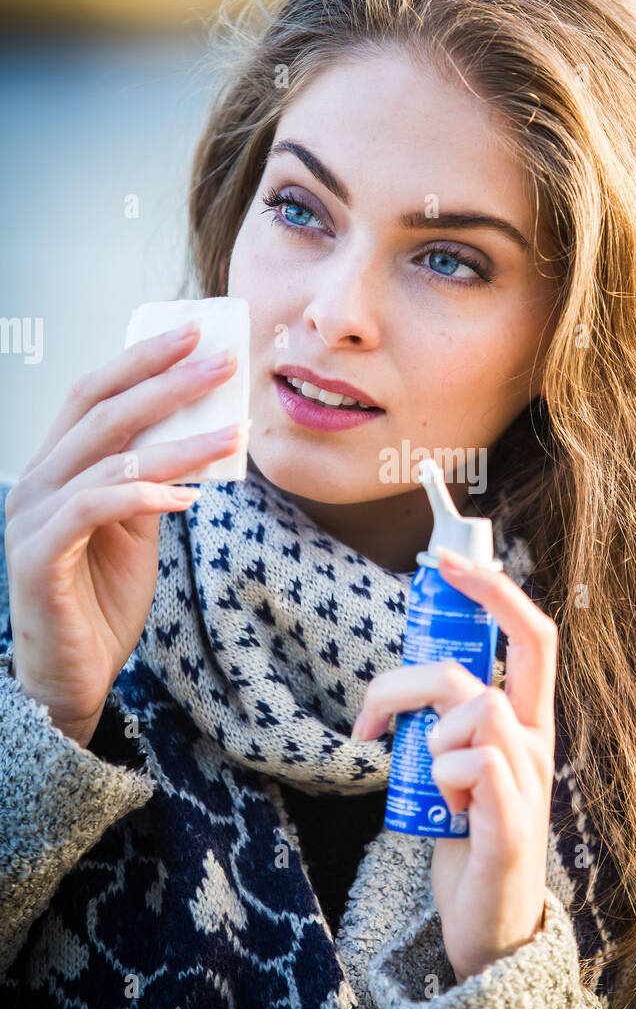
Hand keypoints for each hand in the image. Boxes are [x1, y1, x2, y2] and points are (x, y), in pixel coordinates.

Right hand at [4, 321, 244, 747]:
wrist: (74, 674)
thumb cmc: (102, 598)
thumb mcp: (137, 529)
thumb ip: (153, 480)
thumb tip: (201, 433)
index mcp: (58, 466)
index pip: (95, 393)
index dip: (142, 359)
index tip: (196, 333)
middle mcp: (37, 482)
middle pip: (101, 412)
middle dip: (168, 382)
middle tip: (223, 363)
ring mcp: (32, 518)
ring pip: (108, 459)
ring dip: (177, 443)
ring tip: (231, 432)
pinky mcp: (37, 559)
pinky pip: (91, 512)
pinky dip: (142, 497)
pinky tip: (187, 497)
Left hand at [350, 545, 556, 982]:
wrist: (488, 923)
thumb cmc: (466, 834)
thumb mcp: (457, 760)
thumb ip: (445, 716)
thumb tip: (404, 675)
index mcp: (525, 719)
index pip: (532, 634)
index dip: (494, 589)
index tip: (446, 563)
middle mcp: (537, 741)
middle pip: (499, 660)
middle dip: (423, 668)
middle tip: (376, 714)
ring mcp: (530, 781)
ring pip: (478, 708)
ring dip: (429, 740)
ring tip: (427, 781)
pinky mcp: (513, 824)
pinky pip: (476, 766)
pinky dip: (443, 778)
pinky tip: (444, 809)